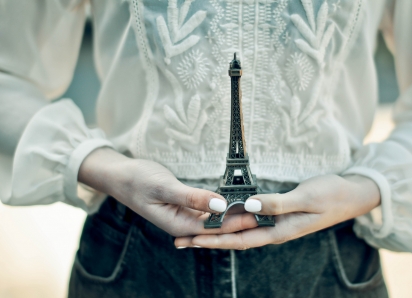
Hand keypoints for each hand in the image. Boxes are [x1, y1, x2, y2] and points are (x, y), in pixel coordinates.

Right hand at [79, 148, 257, 236]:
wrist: (121, 176)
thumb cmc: (138, 181)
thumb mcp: (165, 187)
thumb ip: (192, 198)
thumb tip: (219, 206)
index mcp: (178, 225)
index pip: (214, 228)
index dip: (237, 222)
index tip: (258, 215)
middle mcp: (184, 225)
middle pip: (217, 227)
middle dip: (240, 221)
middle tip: (265, 213)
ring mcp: (185, 217)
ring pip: (214, 220)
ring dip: (233, 215)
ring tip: (257, 209)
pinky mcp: (186, 208)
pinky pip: (208, 211)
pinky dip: (222, 208)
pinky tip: (236, 204)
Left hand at [174, 174, 380, 248]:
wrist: (350, 194)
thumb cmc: (331, 196)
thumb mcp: (306, 199)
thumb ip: (277, 204)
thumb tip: (249, 207)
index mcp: (278, 231)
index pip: (239, 239)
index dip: (214, 240)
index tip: (191, 239)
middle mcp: (273, 230)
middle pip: (233, 238)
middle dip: (207, 239)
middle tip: (181, 239)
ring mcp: (275, 222)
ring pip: (239, 230)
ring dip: (216, 231)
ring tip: (194, 230)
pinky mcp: (277, 213)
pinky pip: (249, 220)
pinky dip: (232, 220)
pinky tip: (222, 218)